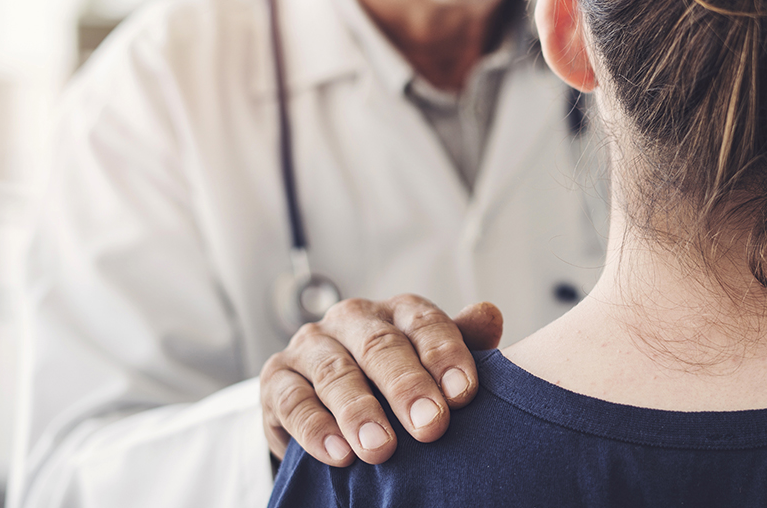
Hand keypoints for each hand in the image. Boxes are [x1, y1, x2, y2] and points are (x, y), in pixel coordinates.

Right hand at [260, 295, 502, 466]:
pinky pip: (292, 401)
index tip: (466, 394)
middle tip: (431, 426)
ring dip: (359, 412)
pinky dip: (316, 429)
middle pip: (380, 345)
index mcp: (396, 312)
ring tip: (381, 449)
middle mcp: (352, 319)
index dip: (446, 356)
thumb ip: (462, 343)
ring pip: (334, 372)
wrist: (328, 406)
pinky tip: (339, 454)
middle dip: (407, 387)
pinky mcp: (276, 378)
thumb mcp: (429, 364)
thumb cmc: (393, 383)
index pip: (424, 323)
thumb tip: (490, 316)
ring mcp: (311, 346)